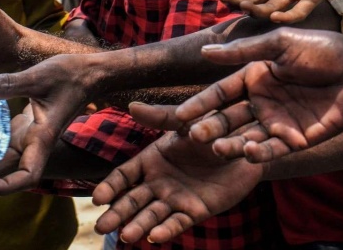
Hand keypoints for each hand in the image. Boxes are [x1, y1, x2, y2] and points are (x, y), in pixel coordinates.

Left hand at [0, 53, 98, 193]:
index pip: (27, 176)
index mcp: (42, 137)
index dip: (5, 187)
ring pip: (5, 156)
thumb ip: (8, 83)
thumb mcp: (39, 76)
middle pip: (9, 170)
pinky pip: (5, 140)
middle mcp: (35, 141)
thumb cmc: (71, 75)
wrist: (91, 72)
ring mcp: (30, 134)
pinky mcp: (27, 124)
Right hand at [92, 111, 263, 244]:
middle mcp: (159, 182)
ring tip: (126, 235)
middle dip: (117, 214)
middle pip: (132, 200)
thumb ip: (160, 117)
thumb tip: (131, 106)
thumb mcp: (185, 121)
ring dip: (138, 226)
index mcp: (152, 160)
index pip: (124, 176)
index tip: (98, 199)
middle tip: (101, 228)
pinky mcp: (195, 210)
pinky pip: (178, 222)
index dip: (111, 187)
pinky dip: (166, 230)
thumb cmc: (213, 130)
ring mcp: (176, 198)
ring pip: (152, 215)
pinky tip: (155, 237)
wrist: (244, 145)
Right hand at [154, 27, 342, 161]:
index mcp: (255, 77)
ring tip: (218, 148)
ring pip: (247, 137)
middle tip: (195, 137)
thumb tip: (205, 52)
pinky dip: (261, 152)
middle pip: (229, 118)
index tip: (179, 116)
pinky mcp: (296, 139)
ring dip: (232, 144)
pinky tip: (249, 151)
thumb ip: (244, 52)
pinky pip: (273, 149)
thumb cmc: (322, 50)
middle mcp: (262, 101)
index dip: (201, 104)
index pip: (221, 93)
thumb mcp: (280, 44)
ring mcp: (278, 122)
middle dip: (211, 128)